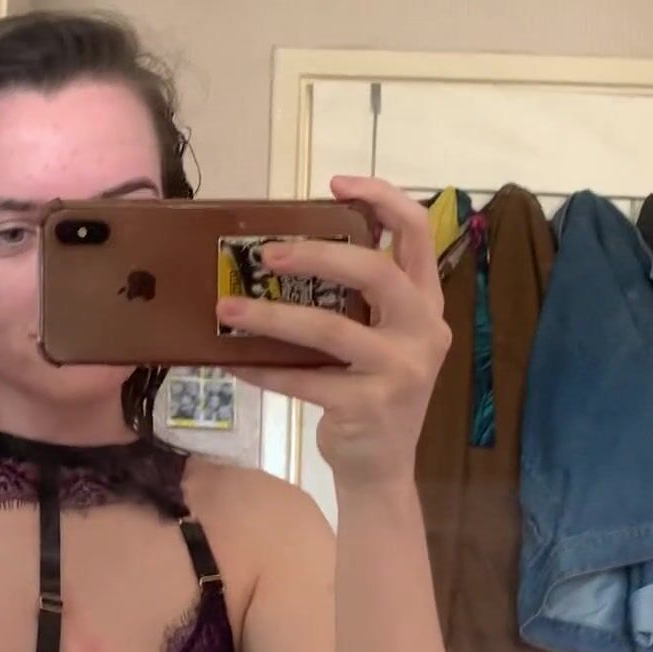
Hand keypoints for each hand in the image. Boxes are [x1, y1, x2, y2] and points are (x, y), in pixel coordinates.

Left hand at [220, 175, 449, 488]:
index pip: (418, 232)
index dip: (381, 198)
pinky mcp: (368, 405)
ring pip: (330, 328)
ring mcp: (400, 370)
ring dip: (271, 315)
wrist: (381, 468)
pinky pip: (304, 379)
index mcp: (426, 303)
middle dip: (317, 253)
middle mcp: (423, 331)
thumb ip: (359, 298)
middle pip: (375, 271)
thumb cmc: (371, 392)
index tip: (335, 183)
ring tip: (226, 308)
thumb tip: (289, 251)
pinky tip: (232, 362)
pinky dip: (263, 369)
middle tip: (266, 252)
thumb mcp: (380, 337)